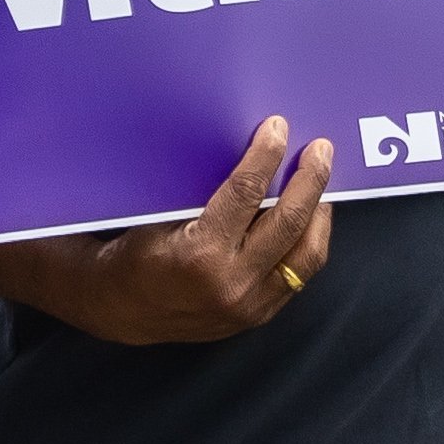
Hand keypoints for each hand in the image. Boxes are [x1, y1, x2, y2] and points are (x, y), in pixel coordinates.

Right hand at [46, 119, 336, 346]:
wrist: (121, 310)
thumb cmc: (137, 254)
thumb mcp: (161, 217)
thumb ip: (207, 193)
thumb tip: (250, 153)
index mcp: (200, 253)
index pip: (246, 192)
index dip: (266, 155)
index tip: (278, 128)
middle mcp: (231, 282)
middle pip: (289, 221)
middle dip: (310, 179)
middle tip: (320, 150)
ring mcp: (249, 305)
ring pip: (306, 253)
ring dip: (320, 212)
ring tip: (322, 184)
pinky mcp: (259, 315)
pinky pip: (299, 275)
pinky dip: (309, 242)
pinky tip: (310, 220)